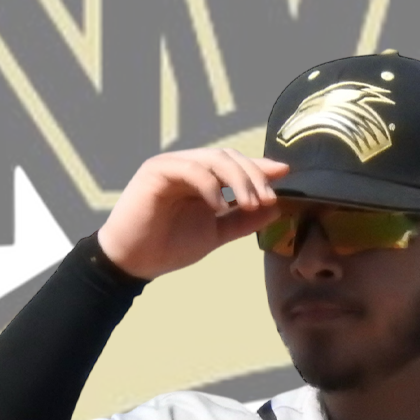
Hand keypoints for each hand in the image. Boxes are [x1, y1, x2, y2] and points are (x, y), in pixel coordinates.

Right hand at [95, 150, 291, 280]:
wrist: (134, 263)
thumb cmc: (169, 247)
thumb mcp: (215, 233)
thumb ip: (242, 220)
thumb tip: (275, 208)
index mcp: (200, 177)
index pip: (234, 163)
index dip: (259, 166)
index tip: (285, 172)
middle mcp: (186, 166)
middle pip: (228, 156)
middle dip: (253, 175)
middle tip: (268, 199)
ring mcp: (171, 166)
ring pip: (213, 158)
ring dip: (238, 179)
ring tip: (251, 204)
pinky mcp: (156, 171)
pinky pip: (191, 169)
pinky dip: (211, 185)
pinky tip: (219, 207)